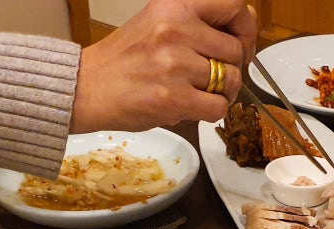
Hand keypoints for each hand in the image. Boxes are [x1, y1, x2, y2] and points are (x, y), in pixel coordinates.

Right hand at [70, 0, 256, 132]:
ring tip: (202, 94)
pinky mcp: (174, 98)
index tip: (240, 46)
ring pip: (230, 81)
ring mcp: (176, 64)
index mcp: (175, 5)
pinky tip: (195, 107)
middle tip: (216, 79)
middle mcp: (177, 29)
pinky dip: (212, 112)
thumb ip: (197, 24)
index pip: (233, 5)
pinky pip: (218, 107)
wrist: (88, 87)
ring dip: (223, 93)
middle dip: (232, 69)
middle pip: (235, 51)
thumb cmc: (125, 60)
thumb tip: (245, 25)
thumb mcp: (158, 23)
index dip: (245, 29)